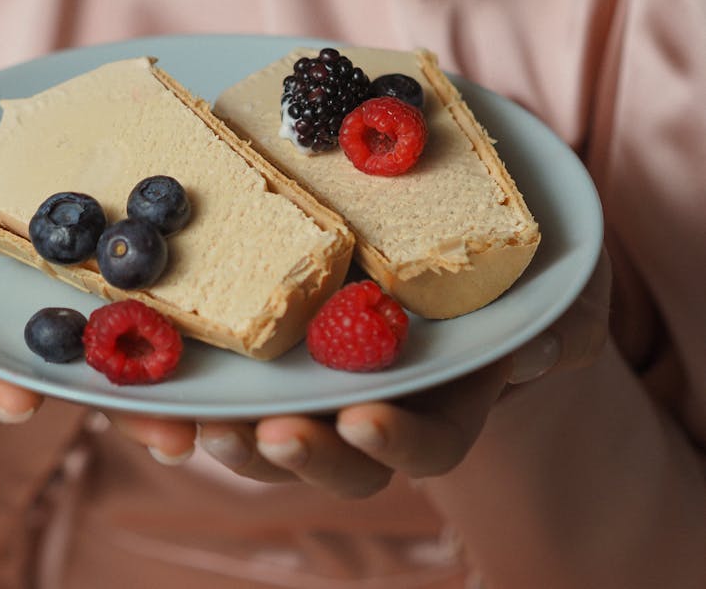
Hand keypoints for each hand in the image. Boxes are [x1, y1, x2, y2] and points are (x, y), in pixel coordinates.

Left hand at [109, 250, 612, 498]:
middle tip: (264, 432)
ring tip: (192, 416)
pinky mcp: (267, 355)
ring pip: (264, 434)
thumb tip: (536, 349)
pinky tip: (145, 379)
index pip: (429, 447)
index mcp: (445, 399)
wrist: (453, 249)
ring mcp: (317, 384)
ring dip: (223, 435)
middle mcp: (374, 405)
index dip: (399, 443)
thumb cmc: (520, 277)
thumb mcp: (561, 288)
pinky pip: (220, 385)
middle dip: (297, 455)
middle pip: (333, 459)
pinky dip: (182, 392)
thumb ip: (564, 322)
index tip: (364, 418)